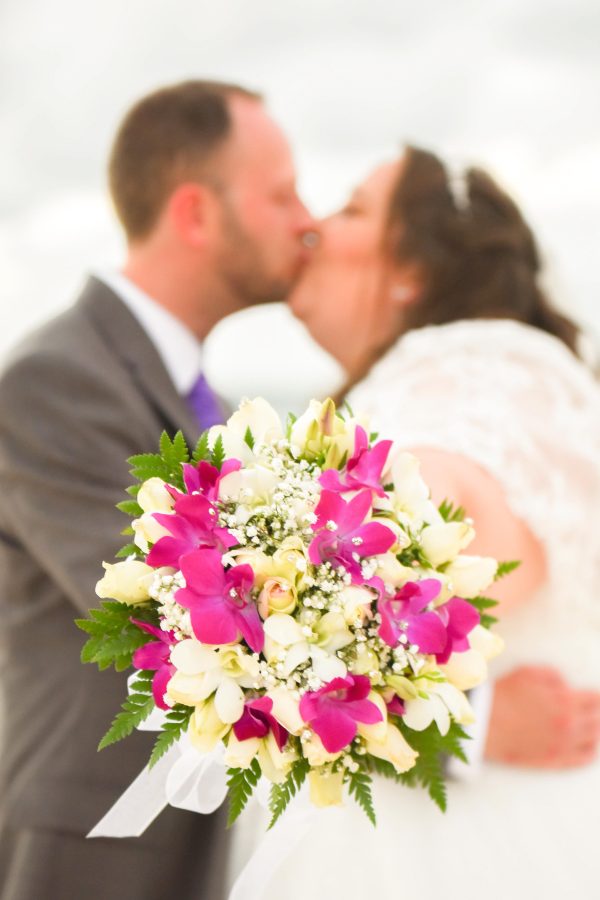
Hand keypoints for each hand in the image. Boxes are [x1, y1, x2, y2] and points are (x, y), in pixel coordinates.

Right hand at [485, 665, 599, 767]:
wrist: (484, 723)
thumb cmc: (503, 696)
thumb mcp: (528, 672)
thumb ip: (554, 675)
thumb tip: (566, 686)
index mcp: (565, 701)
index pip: (596, 699)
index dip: (596, 696)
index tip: (593, 696)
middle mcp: (570, 725)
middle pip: (598, 719)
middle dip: (596, 712)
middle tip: (592, 710)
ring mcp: (564, 745)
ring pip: (595, 739)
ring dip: (595, 730)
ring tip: (592, 725)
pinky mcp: (555, 760)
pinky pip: (585, 758)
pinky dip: (592, 750)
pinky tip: (590, 744)